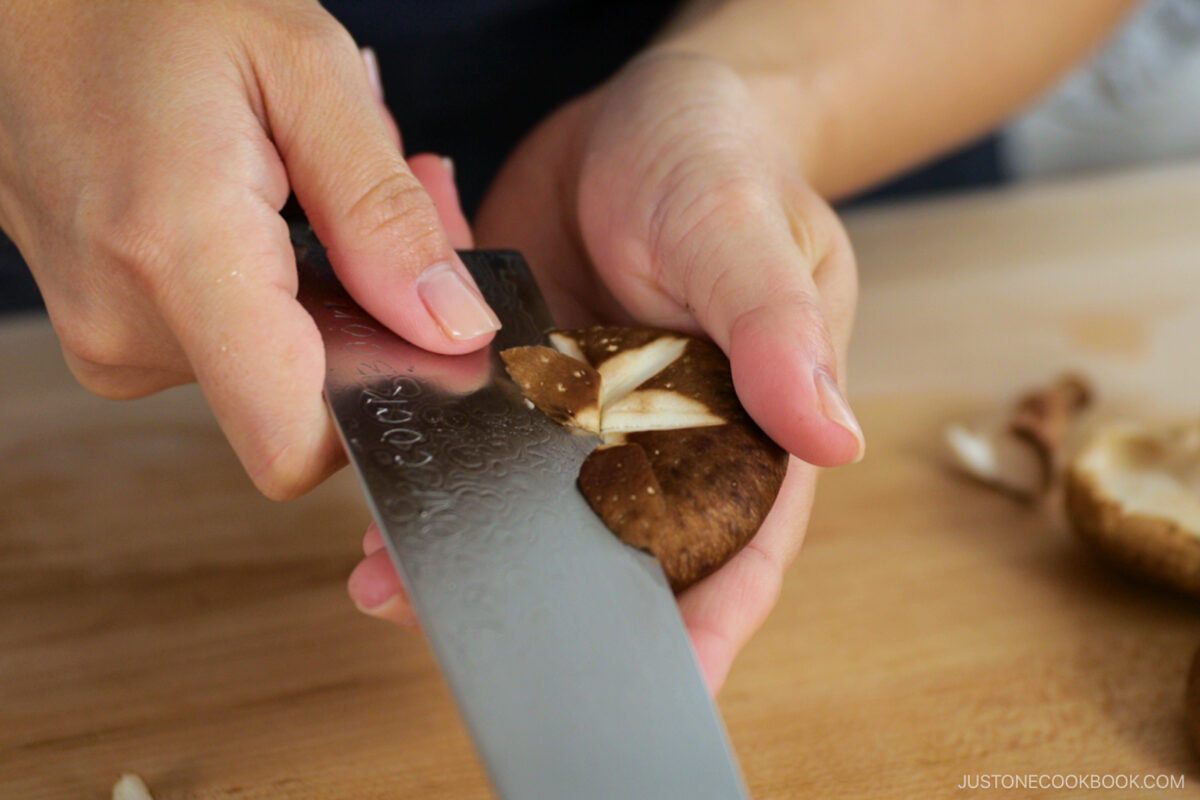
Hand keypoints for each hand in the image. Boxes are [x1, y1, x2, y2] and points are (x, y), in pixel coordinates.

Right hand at [0, 1, 496, 498]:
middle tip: (407, 188)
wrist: (22, 7)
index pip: (292, 445)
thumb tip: (452, 328)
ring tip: (328, 172)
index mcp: (178, 256)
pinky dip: (284, 282)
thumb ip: (383, 213)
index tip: (427, 343)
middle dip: (383, 306)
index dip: (380, 415)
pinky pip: (234, 341)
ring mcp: (111, 337)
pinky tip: (284, 201)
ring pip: (280, 363)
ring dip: (338, 280)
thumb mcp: (302, 70)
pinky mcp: (112, 331)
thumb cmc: (145, 9)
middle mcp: (128, 323)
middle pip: (312, 392)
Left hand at [347, 53, 863, 693]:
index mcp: (744, 418)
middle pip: (614, 543)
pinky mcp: (520, 373)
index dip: (706, 622)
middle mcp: (661, 431)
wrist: (642, 108)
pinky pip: (473, 429)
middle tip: (460, 626)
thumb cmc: (725, 159)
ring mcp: (583, 409)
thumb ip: (776, 332)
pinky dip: (426, 448)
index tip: (655, 684)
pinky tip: (372, 457)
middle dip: (544, 594)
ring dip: (462, 534)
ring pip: (526, 502)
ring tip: (383, 569)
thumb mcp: (750, 233)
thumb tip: (831, 437)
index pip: (738, 544)